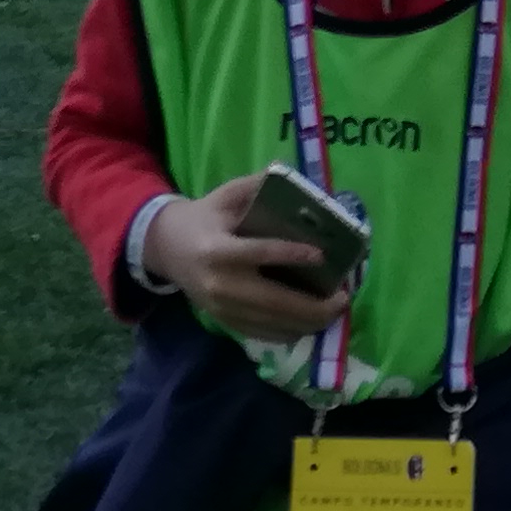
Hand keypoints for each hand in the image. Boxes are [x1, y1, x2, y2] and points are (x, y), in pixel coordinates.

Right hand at [144, 175, 350, 341]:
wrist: (166, 249)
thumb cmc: (203, 218)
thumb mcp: (224, 196)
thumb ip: (255, 186)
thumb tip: (291, 176)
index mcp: (218, 250)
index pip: (259, 254)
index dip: (292, 255)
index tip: (322, 255)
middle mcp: (220, 285)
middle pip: (273, 302)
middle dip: (313, 305)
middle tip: (343, 297)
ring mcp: (222, 309)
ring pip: (272, 324)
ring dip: (308, 322)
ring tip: (335, 310)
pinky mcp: (225, 322)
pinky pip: (263, 334)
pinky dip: (290, 332)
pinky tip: (311, 323)